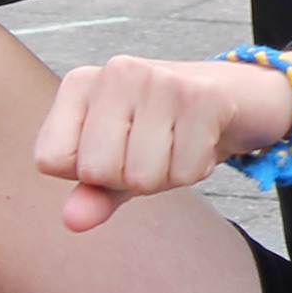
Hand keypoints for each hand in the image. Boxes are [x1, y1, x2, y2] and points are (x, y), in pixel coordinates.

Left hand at [31, 50, 291, 232]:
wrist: (242, 96)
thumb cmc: (170, 130)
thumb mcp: (123, 164)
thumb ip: (93, 193)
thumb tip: (71, 221)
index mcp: (81, 83)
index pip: (49, 160)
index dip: (88, 174)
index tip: (118, 150)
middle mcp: (115, 71)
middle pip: (95, 171)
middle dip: (131, 178)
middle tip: (157, 148)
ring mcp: (158, 79)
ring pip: (141, 177)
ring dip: (169, 174)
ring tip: (181, 142)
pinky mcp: (202, 95)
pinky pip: (186, 172)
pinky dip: (198, 168)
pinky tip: (204, 139)